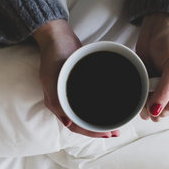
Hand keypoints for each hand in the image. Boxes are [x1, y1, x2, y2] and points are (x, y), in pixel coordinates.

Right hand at [33, 20, 119, 137]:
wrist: (56, 35)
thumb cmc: (55, 53)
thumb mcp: (52, 76)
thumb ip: (55, 100)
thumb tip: (66, 123)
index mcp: (56, 102)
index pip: (75, 126)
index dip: (92, 133)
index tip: (108, 134)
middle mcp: (62, 102)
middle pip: (82, 123)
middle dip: (98, 130)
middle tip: (116, 132)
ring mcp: (69, 94)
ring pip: (85, 115)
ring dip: (99, 122)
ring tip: (114, 125)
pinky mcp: (76, 86)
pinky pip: (86, 103)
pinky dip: (97, 109)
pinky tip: (108, 108)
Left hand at [135, 13, 168, 120]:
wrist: (158, 32)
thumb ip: (165, 91)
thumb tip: (155, 112)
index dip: (162, 97)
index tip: (162, 80)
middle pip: (160, 113)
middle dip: (153, 98)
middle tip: (154, 79)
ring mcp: (163, 96)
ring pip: (150, 112)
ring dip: (144, 98)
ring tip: (148, 80)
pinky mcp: (150, 92)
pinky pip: (142, 104)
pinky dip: (139, 95)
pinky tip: (143, 82)